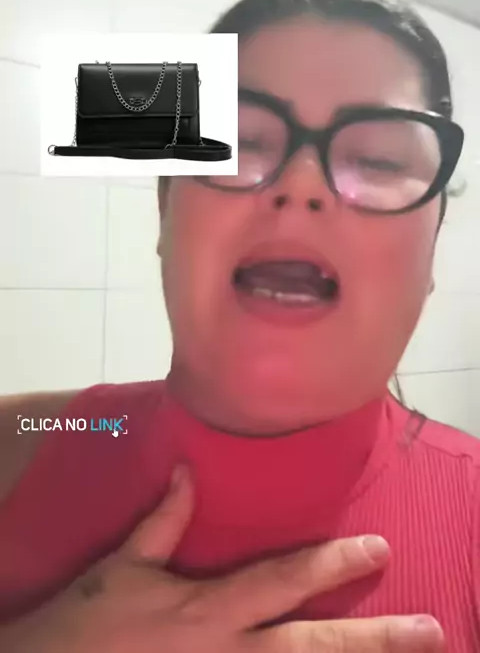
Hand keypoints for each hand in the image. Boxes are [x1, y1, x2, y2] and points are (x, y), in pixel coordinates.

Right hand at [1, 465, 443, 651]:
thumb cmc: (84, 623)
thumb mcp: (121, 566)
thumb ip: (163, 521)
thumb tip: (191, 472)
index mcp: (206, 609)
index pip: (282, 581)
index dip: (332, 565)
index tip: (377, 549)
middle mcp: (226, 652)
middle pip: (311, 648)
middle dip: (373, 639)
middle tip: (428, 630)